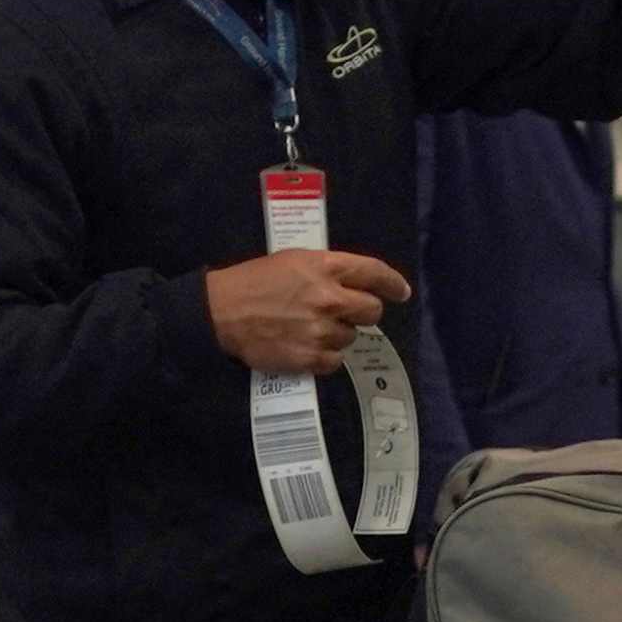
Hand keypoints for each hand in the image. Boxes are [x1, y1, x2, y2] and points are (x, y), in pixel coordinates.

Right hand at [206, 250, 408, 375]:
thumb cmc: (255, 281)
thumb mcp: (293, 260)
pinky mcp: (310, 358)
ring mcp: (321, 330)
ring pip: (351, 338)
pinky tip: (306, 346)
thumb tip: (355, 284)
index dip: (392, 284)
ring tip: (311, 329)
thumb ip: (327, 270)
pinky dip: (325, 356)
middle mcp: (329, 298)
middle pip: (372, 311)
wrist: (221, 312)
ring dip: (338, 335)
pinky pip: (335, 361)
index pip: (374, 273)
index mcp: (325, 267)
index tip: (401, 292)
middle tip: (346, 314)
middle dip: (364, 312)